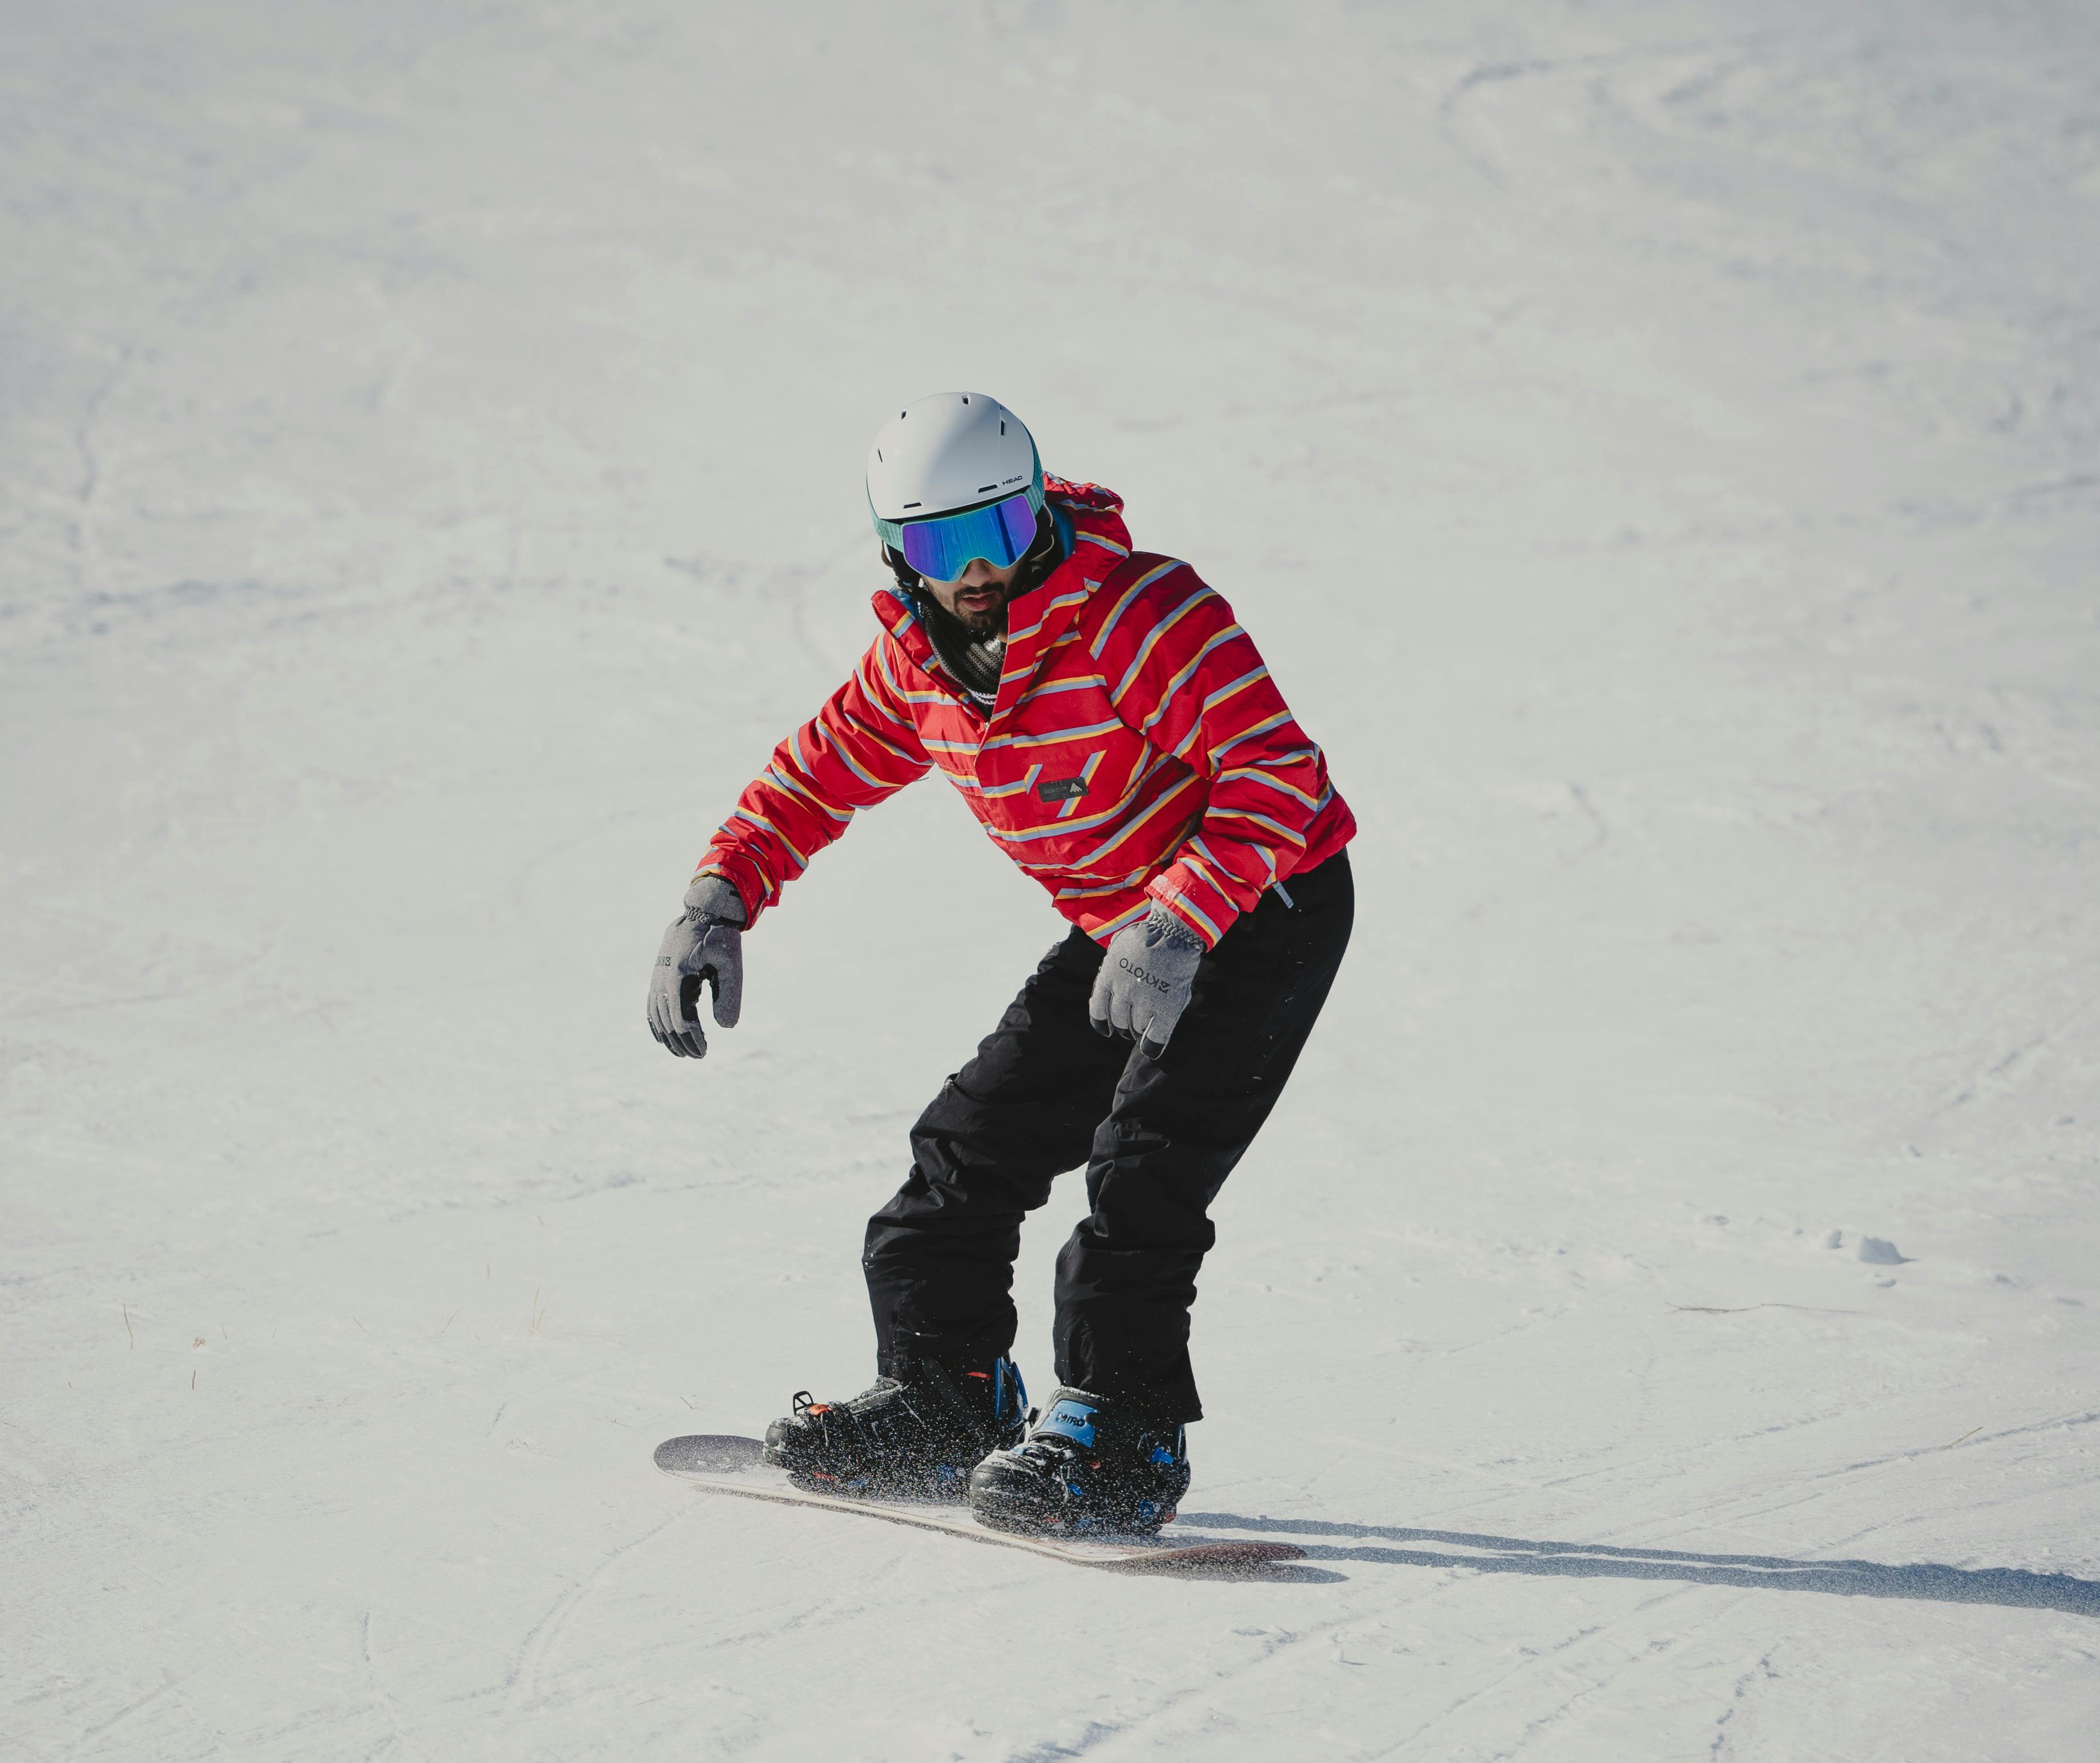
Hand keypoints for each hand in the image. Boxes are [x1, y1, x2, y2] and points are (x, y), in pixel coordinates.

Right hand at [647, 875, 745, 1058]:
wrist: (703, 912)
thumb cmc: (721, 937)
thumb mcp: (731, 963)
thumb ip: (729, 994)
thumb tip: (727, 1027)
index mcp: (680, 973)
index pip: (681, 1017)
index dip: (692, 1038)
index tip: (705, 1050)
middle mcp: (663, 976)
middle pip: (667, 1020)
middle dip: (681, 1042)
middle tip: (699, 1056)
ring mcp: (657, 975)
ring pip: (656, 1014)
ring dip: (668, 1037)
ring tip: (684, 1053)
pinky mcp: (659, 975)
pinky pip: (652, 1004)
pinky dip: (656, 1023)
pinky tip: (663, 1038)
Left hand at [1089, 908, 1203, 1057]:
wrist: (1172, 931)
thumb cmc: (1146, 937)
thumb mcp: (1118, 950)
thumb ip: (1112, 972)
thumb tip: (1108, 990)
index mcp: (1108, 976)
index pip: (1097, 1009)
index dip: (1101, 1023)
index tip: (1106, 1030)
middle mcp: (1123, 991)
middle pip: (1119, 1021)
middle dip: (1124, 1026)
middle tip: (1131, 1027)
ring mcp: (1145, 1000)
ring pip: (1137, 1027)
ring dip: (1140, 1029)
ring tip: (1145, 1026)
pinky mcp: (1167, 1006)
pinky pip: (1157, 1035)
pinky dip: (1152, 1045)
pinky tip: (1150, 1049)